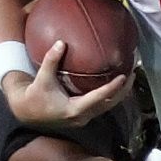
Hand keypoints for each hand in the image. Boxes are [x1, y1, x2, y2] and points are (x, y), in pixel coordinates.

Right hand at [3, 41, 132, 128]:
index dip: (112, 88)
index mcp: (74, 109)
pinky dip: (111, 95)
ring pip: (108, 106)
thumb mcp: (42, 78)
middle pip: (110, 104)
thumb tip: (60, 43)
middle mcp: (83, 116)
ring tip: (130, 77)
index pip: (99, 98)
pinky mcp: (84, 115)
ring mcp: (85, 118)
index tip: (123, 76)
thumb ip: (51, 60)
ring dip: (120, 93)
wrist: (27, 112)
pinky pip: (103, 106)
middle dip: (123, 90)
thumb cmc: (35, 96)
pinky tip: (117, 84)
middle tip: (133, 73)